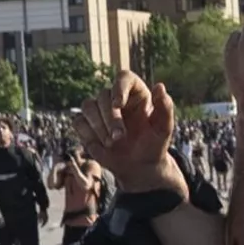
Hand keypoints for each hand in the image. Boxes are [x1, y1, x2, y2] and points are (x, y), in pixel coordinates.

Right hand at [76, 73, 186, 203]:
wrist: (140, 166)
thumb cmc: (154, 145)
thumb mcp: (164, 128)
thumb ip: (165, 108)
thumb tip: (160, 87)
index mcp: (135, 93)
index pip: (124, 78)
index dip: (119, 88)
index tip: (118, 104)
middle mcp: (115, 97)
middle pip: (103, 95)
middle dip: (110, 118)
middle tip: (119, 137)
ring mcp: (99, 110)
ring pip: (88, 106)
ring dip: (98, 126)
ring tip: (111, 143)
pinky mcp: (87, 124)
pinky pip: (79, 122)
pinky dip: (88, 134)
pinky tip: (101, 146)